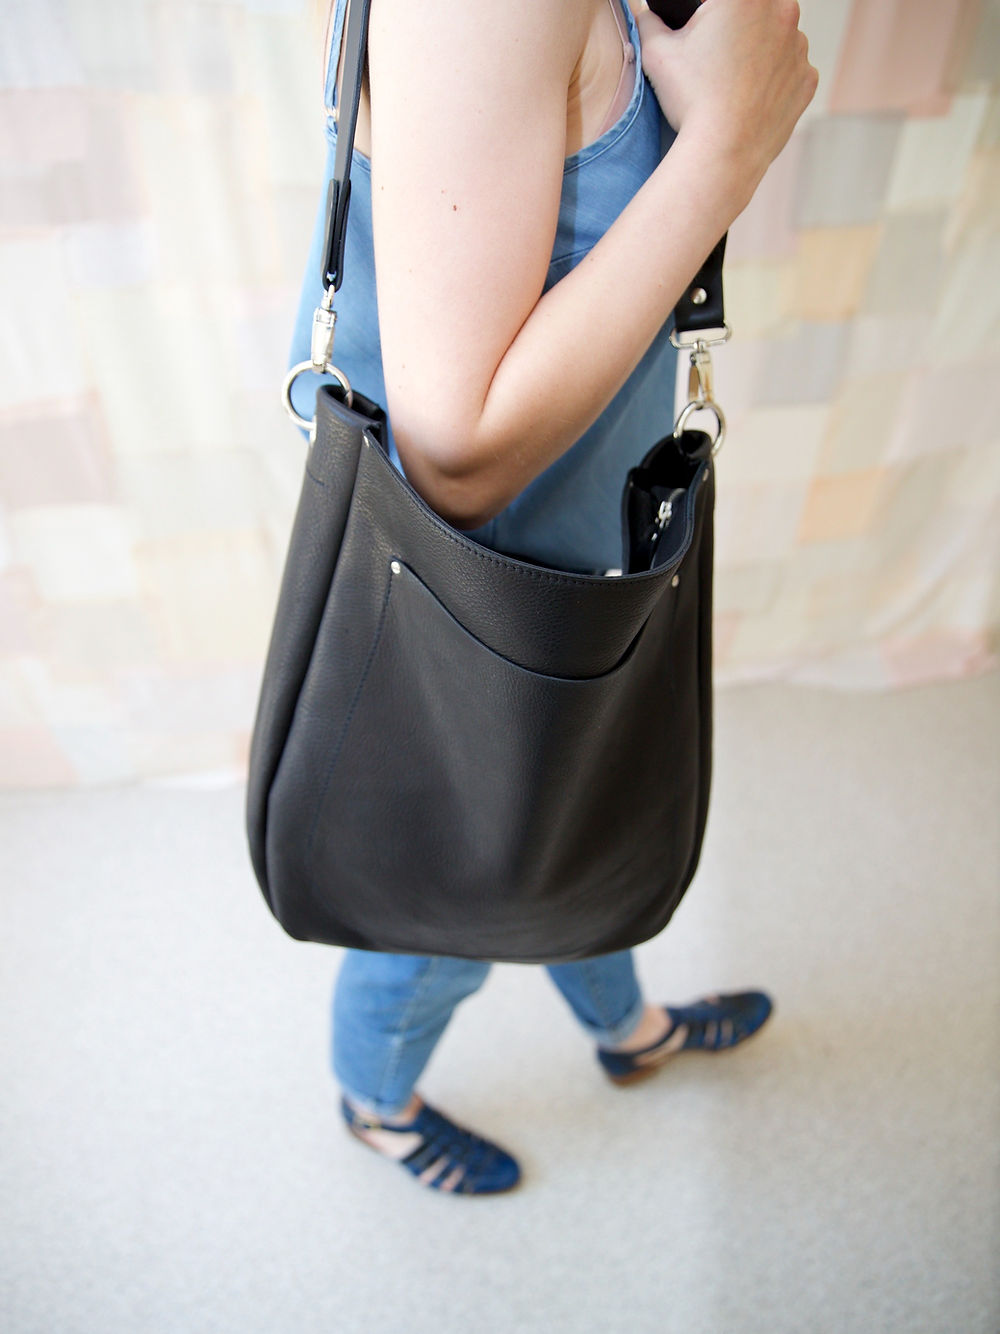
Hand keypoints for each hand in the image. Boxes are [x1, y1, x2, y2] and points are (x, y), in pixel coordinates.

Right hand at [636, 0, 818, 205]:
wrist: (723, 153)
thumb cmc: (690, 100)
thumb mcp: (657, 52)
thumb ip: (649, 21)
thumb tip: (645, 12)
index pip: (730, 1)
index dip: (714, 12)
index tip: (706, 29)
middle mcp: (782, 11)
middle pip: (758, 8)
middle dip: (739, 25)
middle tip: (716, 54)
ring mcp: (799, 47)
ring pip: (778, 38)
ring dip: (760, 50)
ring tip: (731, 82)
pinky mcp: (808, 79)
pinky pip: (790, 71)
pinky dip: (774, 80)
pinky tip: (749, 98)